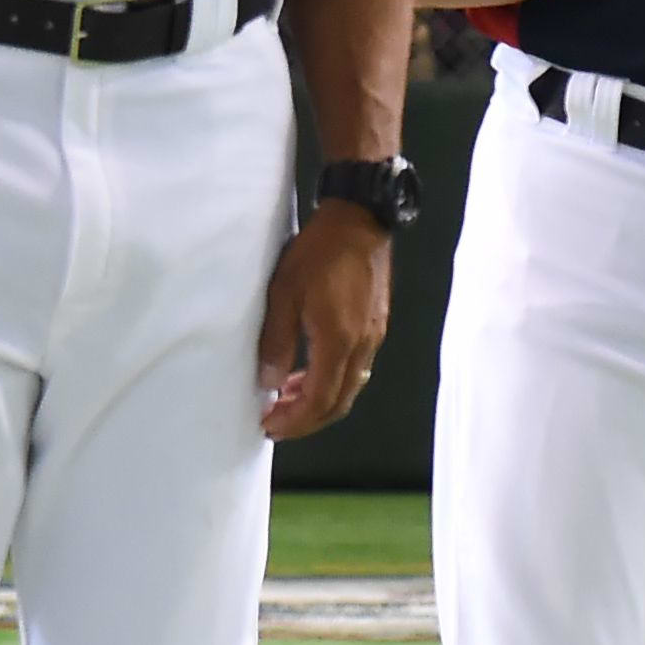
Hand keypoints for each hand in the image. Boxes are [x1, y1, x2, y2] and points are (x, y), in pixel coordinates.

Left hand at [257, 203, 390, 437]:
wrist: (360, 219)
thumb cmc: (319, 252)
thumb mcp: (284, 293)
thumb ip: (276, 341)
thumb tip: (268, 382)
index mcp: (338, 342)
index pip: (319, 400)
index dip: (295, 421)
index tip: (270, 426)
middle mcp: (362, 346)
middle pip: (339, 402)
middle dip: (306, 419)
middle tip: (276, 422)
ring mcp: (373, 336)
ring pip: (349, 387)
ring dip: (319, 400)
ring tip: (286, 396)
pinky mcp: (376, 324)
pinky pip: (356, 368)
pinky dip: (332, 380)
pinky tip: (310, 369)